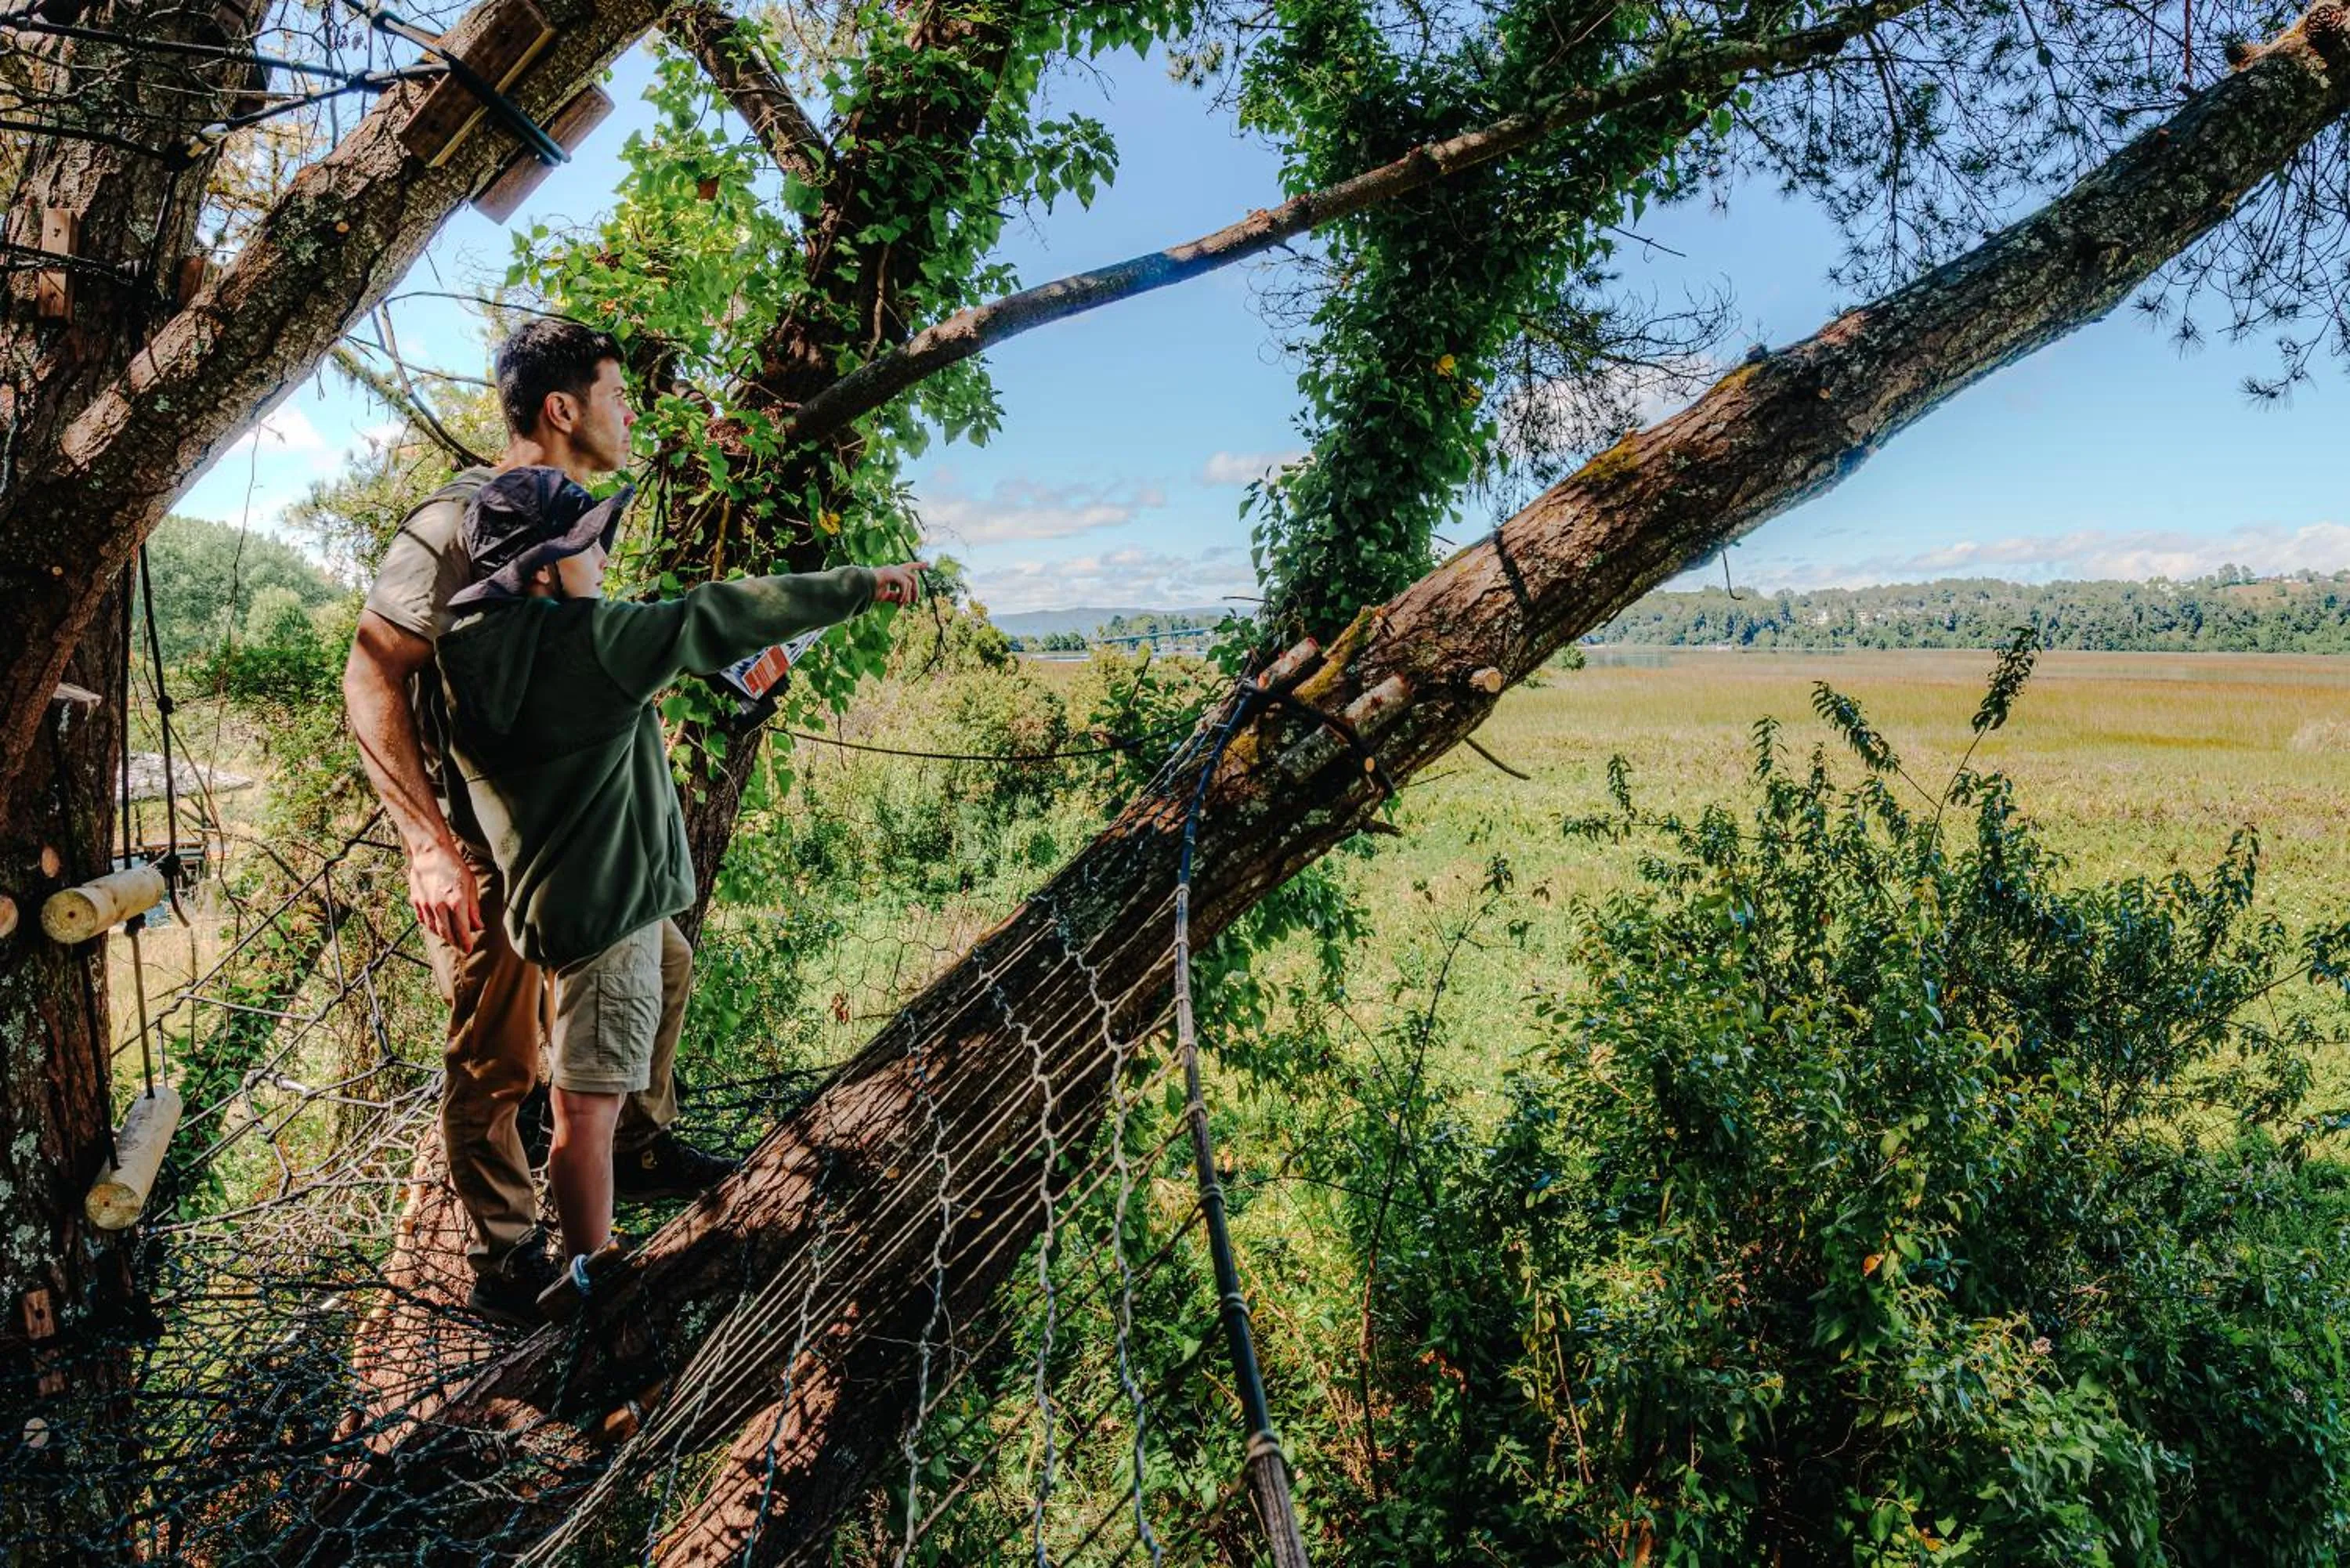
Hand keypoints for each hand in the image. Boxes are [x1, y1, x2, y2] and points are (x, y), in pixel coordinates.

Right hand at [409, 838, 483, 953]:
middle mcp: (439, 906)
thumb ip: (473, 908)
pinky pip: (423, 920)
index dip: (466, 943)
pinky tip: (437, 926)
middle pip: (447, 933)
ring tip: (451, 937)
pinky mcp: (416, 901)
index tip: (469, 950)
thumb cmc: (455, 867)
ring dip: (443, 936)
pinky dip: (431, 927)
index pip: (462, 930)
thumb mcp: (471, 885)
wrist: (431, 853)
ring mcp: (426, 904)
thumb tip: (478, 926)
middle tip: (461, 947)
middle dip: (455, 943)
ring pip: (434, 929)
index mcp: (456, 902)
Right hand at [872, 561, 929, 606]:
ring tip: (901, 604)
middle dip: (916, 590)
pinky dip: (903, 594)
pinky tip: (898, 602)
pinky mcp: (892, 573)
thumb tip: (904, 600)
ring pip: (910, 581)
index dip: (918, 565)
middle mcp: (894, 568)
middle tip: (915, 602)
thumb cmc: (869, 591)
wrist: (860, 588)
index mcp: (893, 572)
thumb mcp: (885, 595)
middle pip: (913, 577)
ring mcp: (893, 570)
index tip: (927, 564)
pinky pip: (904, 584)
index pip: (909, 566)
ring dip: (908, 595)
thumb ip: (895, 595)